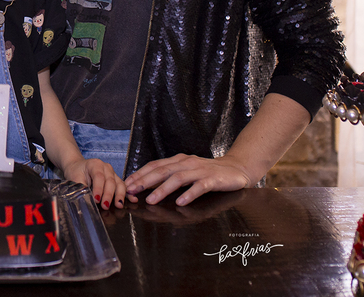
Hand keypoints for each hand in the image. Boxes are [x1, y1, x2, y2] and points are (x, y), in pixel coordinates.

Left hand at [62, 157, 125, 209]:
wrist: (78, 167)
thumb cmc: (76, 172)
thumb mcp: (75, 179)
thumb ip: (80, 188)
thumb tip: (85, 200)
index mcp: (95, 164)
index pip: (99, 176)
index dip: (98, 189)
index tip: (96, 199)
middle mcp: (106, 167)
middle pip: (110, 181)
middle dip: (108, 195)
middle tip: (105, 206)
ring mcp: (112, 173)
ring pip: (119, 184)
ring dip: (119, 195)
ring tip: (118, 205)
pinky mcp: (116, 180)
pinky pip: (123, 187)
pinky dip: (127, 194)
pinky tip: (133, 200)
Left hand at [124, 153, 251, 206]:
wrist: (236, 168)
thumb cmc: (208, 172)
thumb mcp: (187, 171)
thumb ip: (170, 175)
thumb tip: (147, 186)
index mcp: (178, 160)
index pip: (155, 165)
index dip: (140, 174)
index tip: (127, 184)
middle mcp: (187, 163)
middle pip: (163, 170)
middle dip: (145, 181)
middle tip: (132, 191)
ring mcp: (200, 170)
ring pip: (178, 178)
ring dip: (163, 189)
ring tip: (151, 200)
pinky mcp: (213, 179)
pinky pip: (199, 187)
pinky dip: (189, 194)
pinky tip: (181, 202)